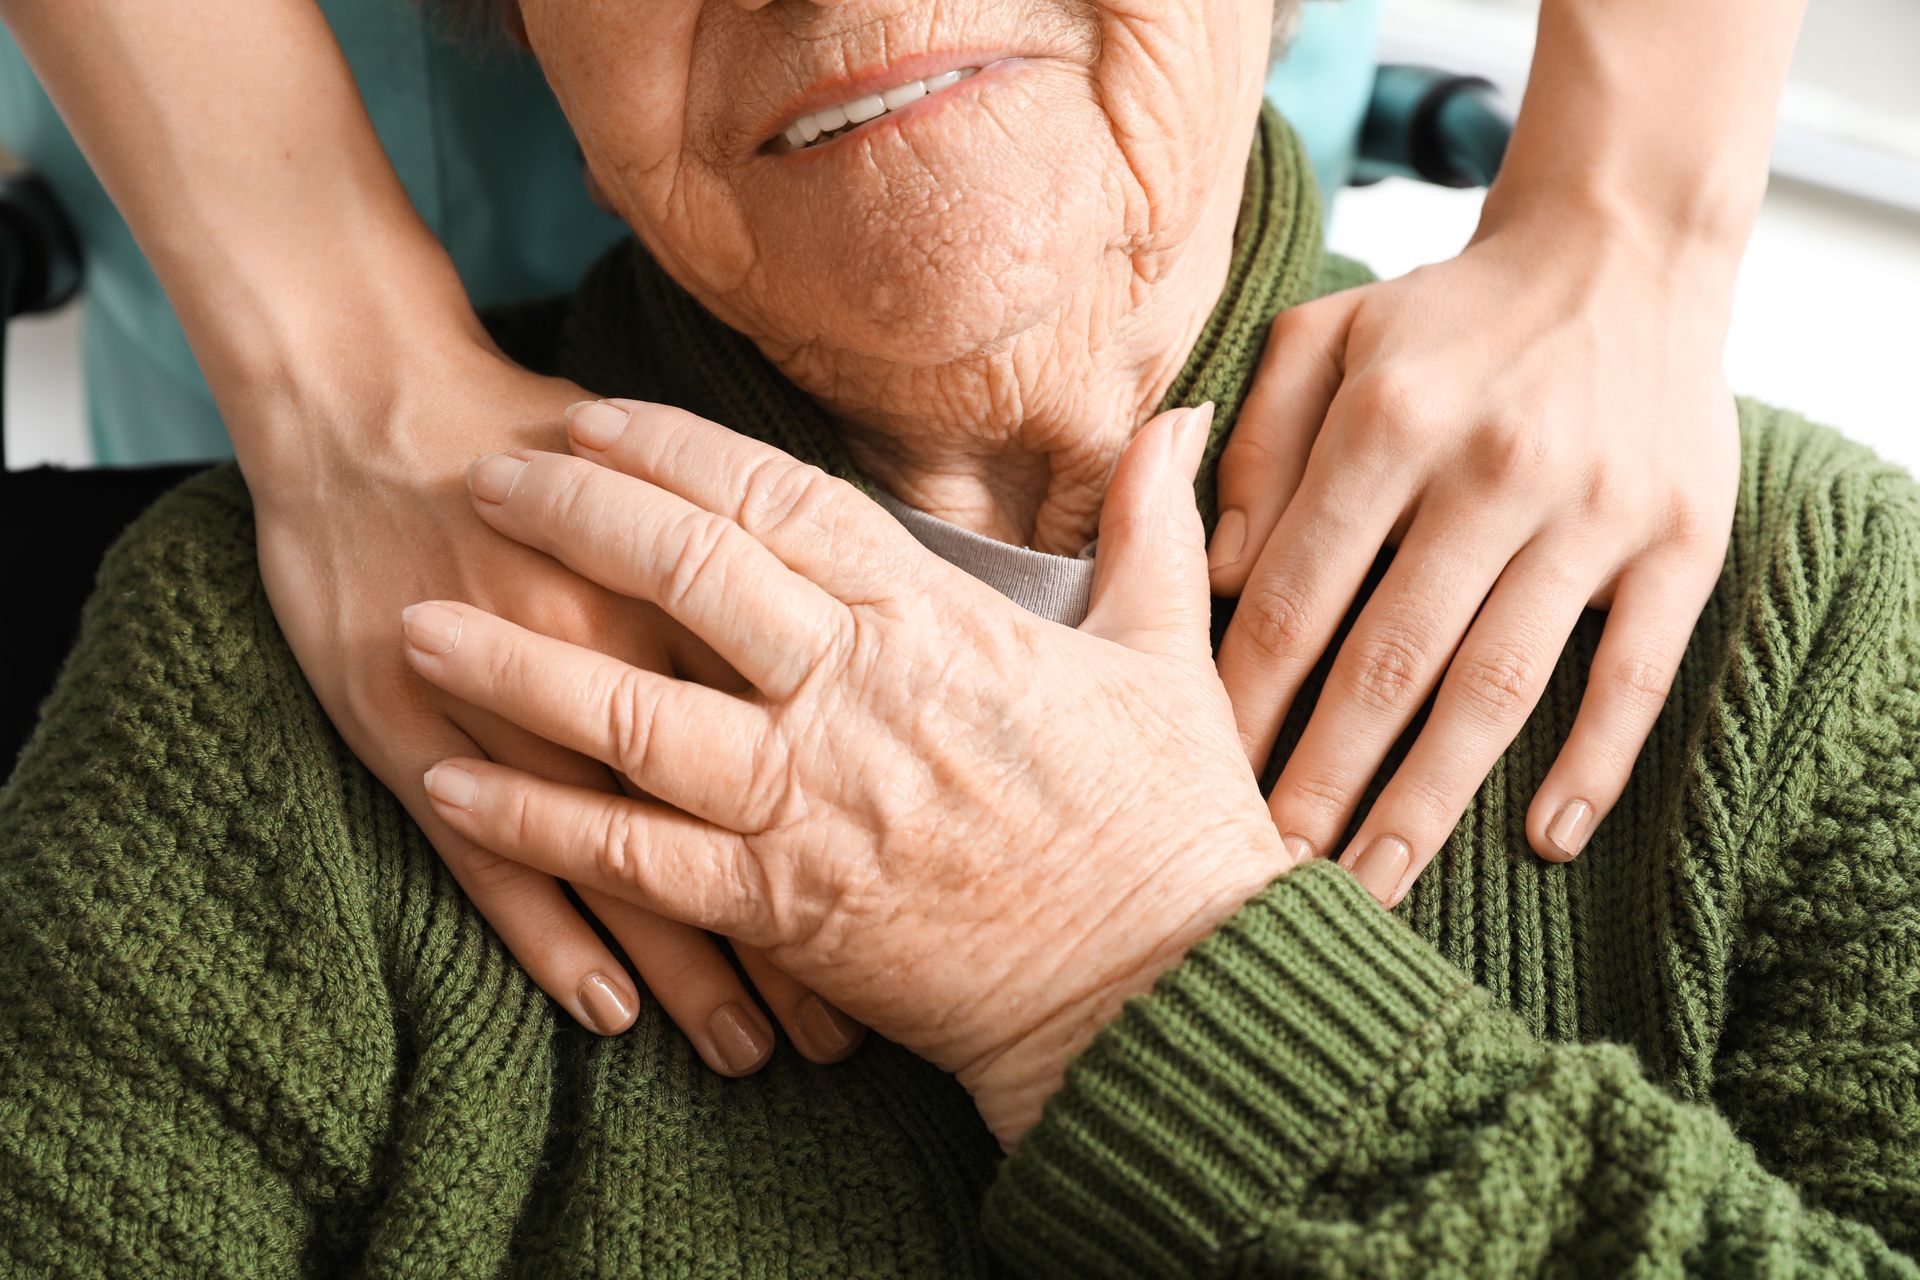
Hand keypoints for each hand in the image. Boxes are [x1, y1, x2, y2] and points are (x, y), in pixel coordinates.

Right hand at [245, 349, 861, 1070]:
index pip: (799, 736)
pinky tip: (606, 1012)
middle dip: (790, 934)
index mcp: (688, 586)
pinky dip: (550, 938)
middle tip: (844, 1036)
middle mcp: (613, 647)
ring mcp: (511, 696)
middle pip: (728, 816)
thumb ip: (767, 552)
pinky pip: (490, 858)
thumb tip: (877, 610)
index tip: (922, 921)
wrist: (373, 407)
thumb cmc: (538, 442)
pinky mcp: (416, 730)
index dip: (861, 836)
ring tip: (746, 1053)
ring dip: (687, 968)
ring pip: (623, 860)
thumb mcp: (679, 489)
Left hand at [400, 399, 1294, 1147]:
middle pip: (683, 573)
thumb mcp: (1168, 653)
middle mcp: (856, 694)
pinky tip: (452, 789)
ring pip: (629, 712)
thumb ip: (1150, 527)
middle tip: (479, 476)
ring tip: (414, 623)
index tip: (591, 414)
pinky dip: (537, 824)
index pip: (779, 500)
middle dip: (569, 514)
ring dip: (512, 664)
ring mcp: (811, 802)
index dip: (673, 449)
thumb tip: (1178, 420)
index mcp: (938, 622)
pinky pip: (635, 858)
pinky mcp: (784, 908)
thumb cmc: (1170, 820)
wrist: (1160, 991)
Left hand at [1205, 212, 1738, 904]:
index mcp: (1390, 420)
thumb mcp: (1324, 336)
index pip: (1297, 594)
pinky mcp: (1682, 540)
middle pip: (1389, 659)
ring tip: (1375, 880)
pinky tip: (1547, 839)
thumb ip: (1259, 444)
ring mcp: (1594, 512)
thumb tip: (1225, 574)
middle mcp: (1492, 469)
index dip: (1246, 698)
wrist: (1619, 255)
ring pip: (1499, 684)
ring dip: (1432, 796)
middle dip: (1322, 776)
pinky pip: (1637, 671)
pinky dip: (1595, 761)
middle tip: (1271, 869)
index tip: (1202, 778)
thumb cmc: (1444, 318)